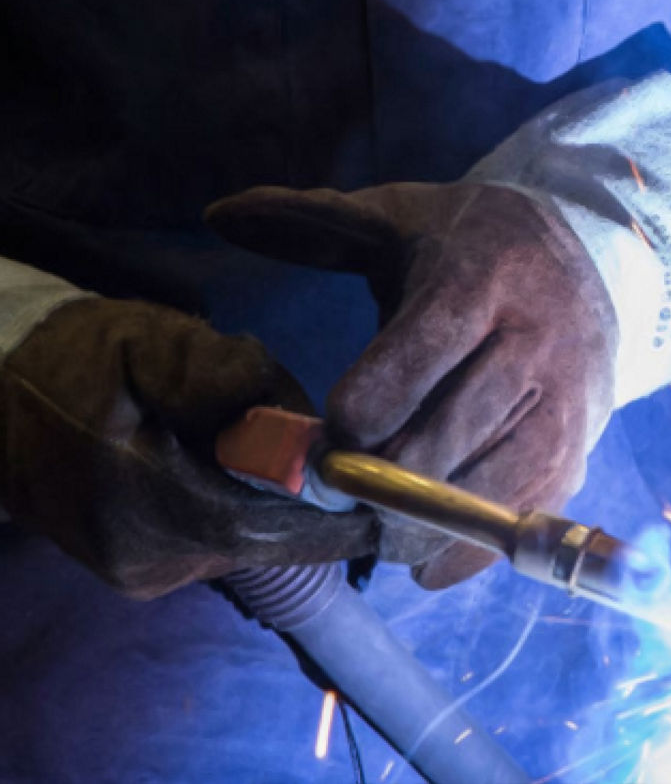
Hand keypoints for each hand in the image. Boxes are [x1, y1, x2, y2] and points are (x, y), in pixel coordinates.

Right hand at [0, 298, 375, 599]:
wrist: (2, 396)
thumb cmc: (85, 359)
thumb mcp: (154, 343)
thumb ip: (223, 375)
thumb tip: (293, 425)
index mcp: (141, 504)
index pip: (262, 532)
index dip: (331, 520)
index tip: (385, 496)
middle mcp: (143, 559)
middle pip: (263, 542)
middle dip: (310, 502)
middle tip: (342, 455)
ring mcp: (140, 574)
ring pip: (245, 546)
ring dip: (278, 504)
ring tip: (279, 446)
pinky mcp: (142, 572)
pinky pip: (219, 545)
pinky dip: (247, 510)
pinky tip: (240, 466)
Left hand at [207, 182, 617, 588]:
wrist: (593, 261)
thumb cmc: (473, 247)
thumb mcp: (401, 218)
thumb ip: (316, 220)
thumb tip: (223, 213)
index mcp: (484, 277)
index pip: (421, 356)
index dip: (364, 408)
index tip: (328, 432)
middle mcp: (539, 338)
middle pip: (452, 433)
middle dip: (384, 477)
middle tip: (339, 490)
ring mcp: (570, 397)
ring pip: (494, 484)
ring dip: (424, 523)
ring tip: (376, 528)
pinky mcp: (583, 445)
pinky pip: (527, 515)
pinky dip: (471, 552)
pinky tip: (423, 560)